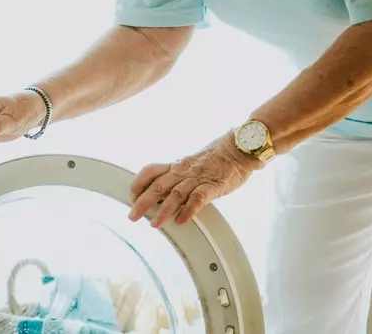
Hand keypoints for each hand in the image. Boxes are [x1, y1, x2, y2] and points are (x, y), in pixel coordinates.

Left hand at [129, 133, 259, 226]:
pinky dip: (188, 211)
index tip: (131, 197)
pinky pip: (197, 199)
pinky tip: (180, 221)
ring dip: (163, 210)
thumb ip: (179, 176)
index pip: (150, 171)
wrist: (239, 148)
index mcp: (177, 165)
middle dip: (142, 201)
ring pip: (175, 194)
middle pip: (158, 186)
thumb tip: (165, 192)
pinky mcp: (213, 185)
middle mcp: (183, 171)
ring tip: (154, 224)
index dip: (138, 184)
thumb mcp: (192, 163)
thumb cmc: (218, 157)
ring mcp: (198, 178)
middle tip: (132, 216)